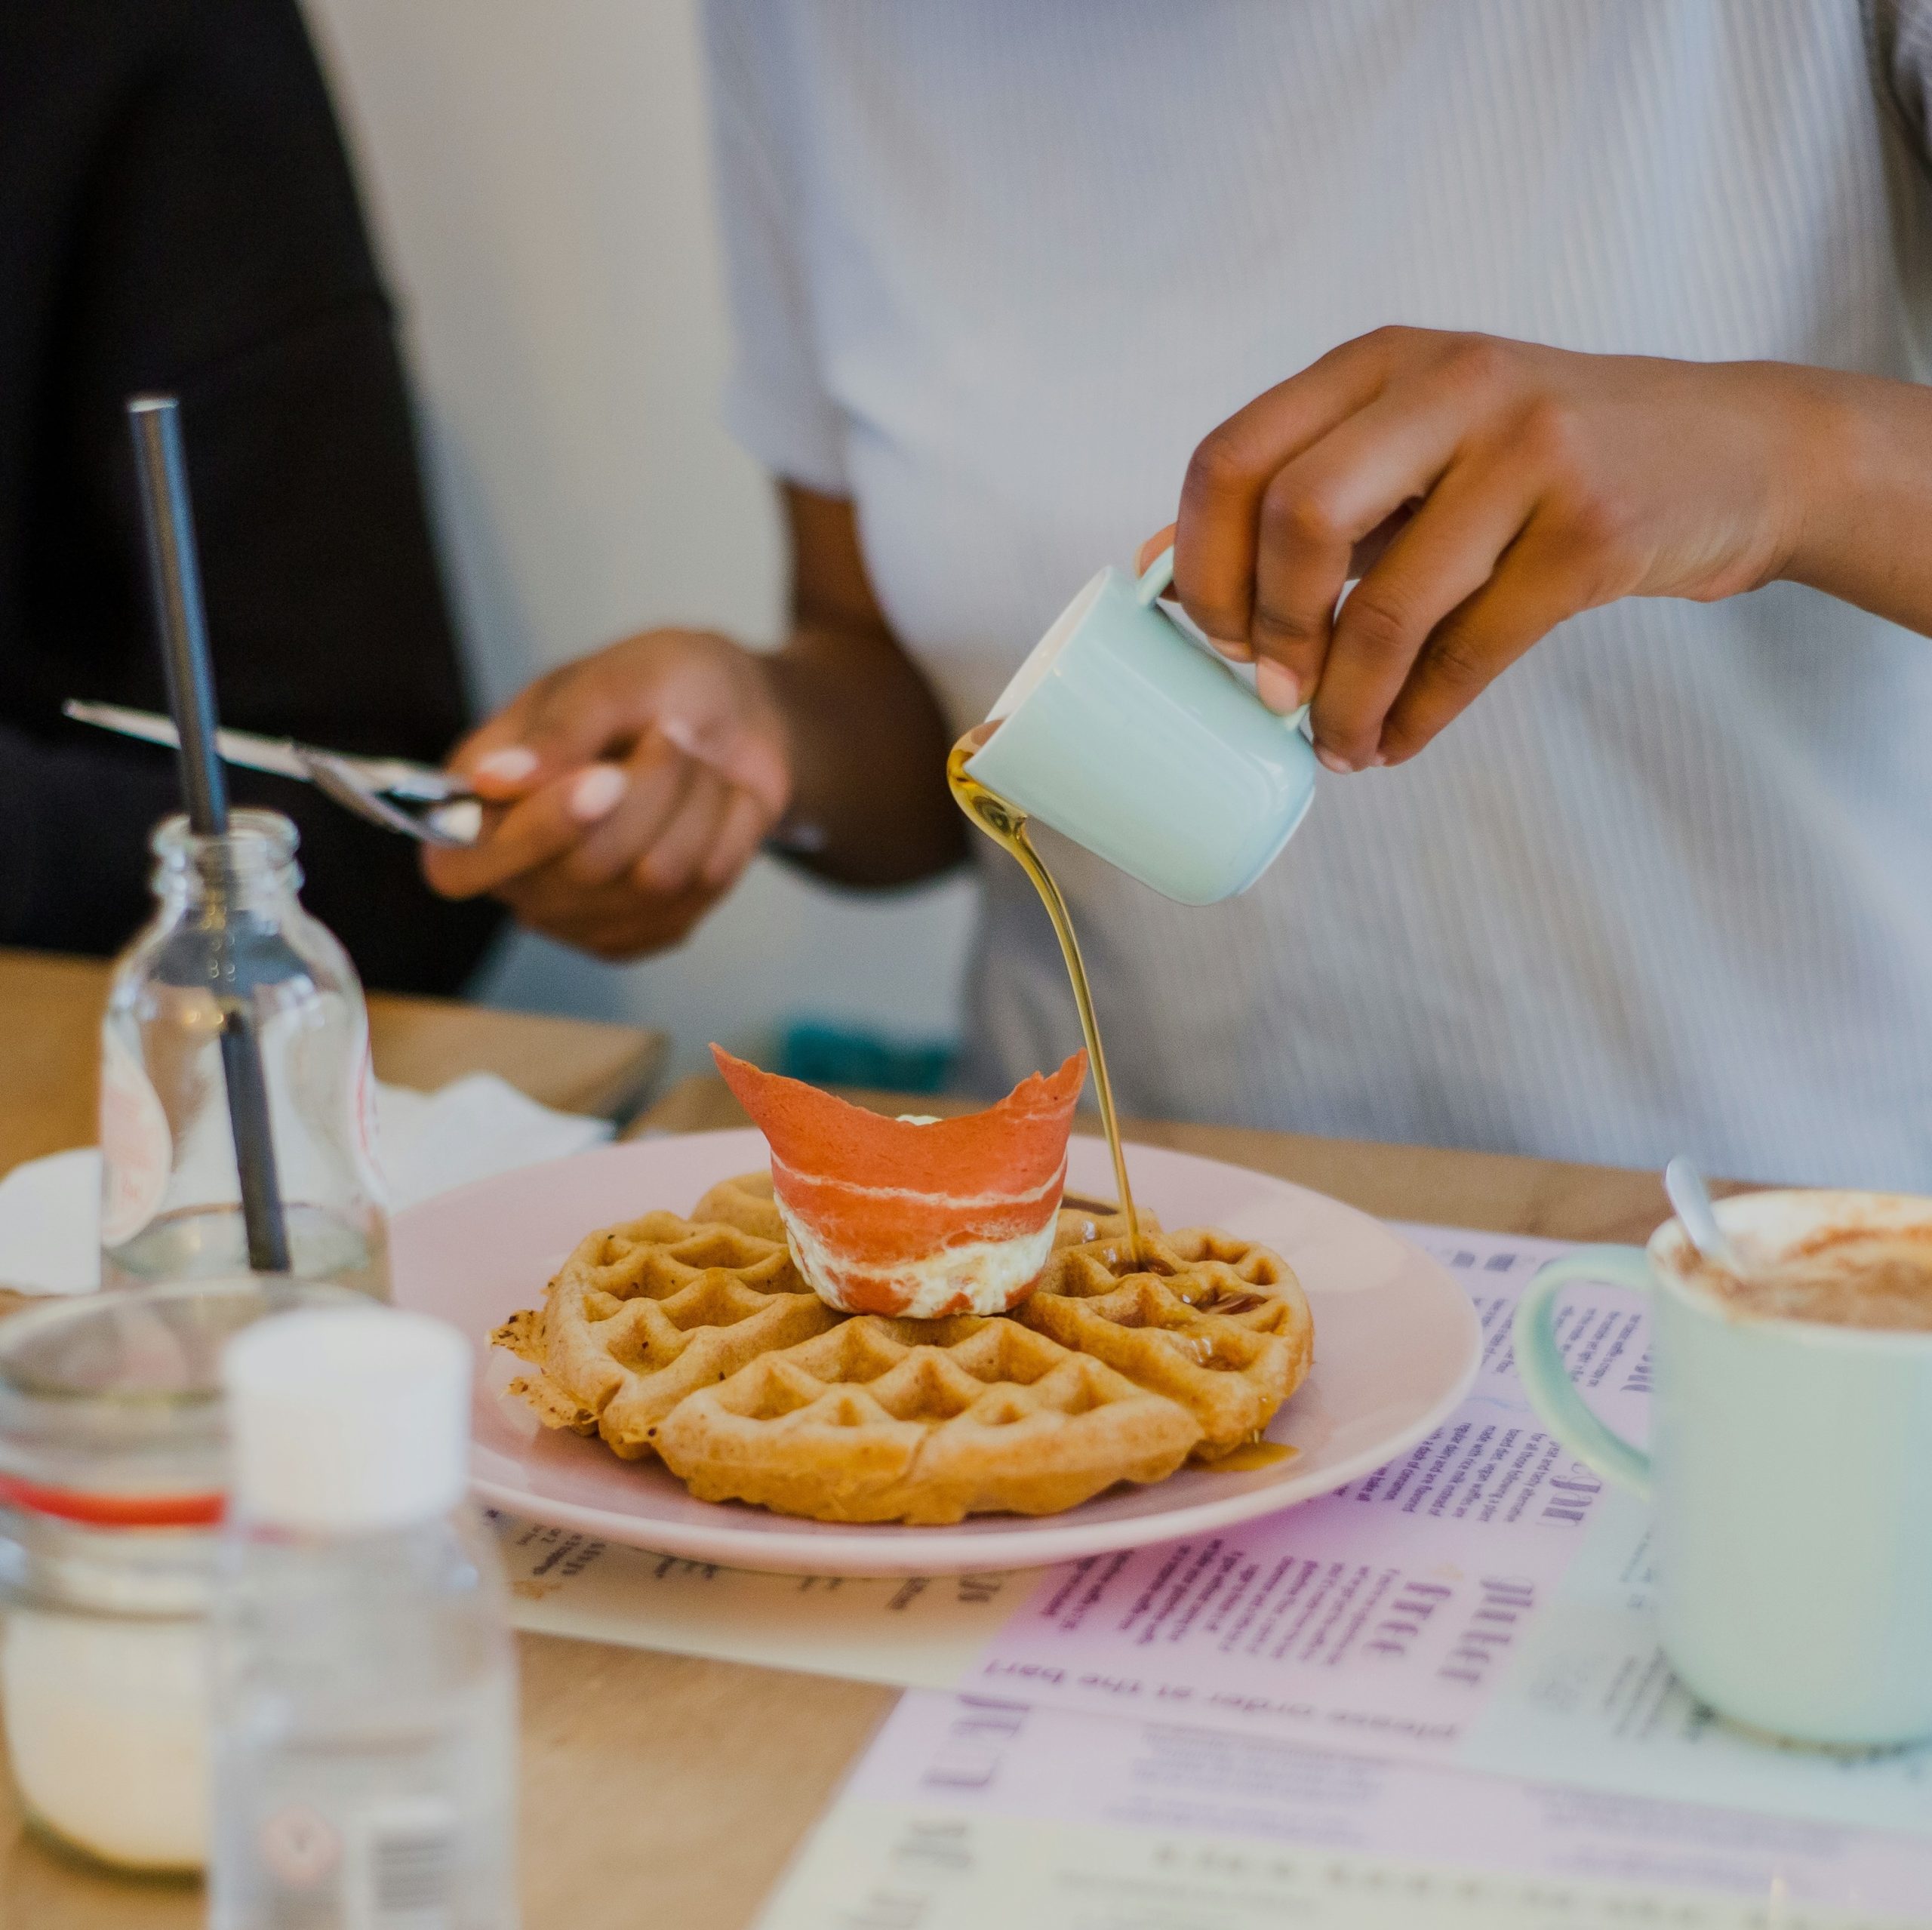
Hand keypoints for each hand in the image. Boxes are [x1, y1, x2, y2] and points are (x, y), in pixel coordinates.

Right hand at [421, 628, 790, 957]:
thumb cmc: (659, 685)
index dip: (536, 833)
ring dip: (696, 800)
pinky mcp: (651, 927)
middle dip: (651, 786)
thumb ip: (557, 730)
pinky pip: (704, 889)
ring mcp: (585, 910)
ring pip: (656, 880)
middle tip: (671, 731)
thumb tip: (491, 781)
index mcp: (476, 799)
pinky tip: (714, 799)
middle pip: (585, 869)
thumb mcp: (612, 679)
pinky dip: (728, 828)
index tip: (605, 779)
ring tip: (694, 760)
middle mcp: (518, 869)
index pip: (464, 863)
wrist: (736, 713)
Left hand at [1142, 327, 1826, 769]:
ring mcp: (1531, 450)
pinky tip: (1397, 741)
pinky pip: (1473, 652)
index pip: (1234, 458)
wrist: (1731, 452)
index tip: (1217, 639)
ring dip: (1347, 703)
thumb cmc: (1536, 462)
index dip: (1201, 567)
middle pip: (1298, 516)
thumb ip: (1298, 494)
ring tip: (1340, 746)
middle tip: (1274, 695)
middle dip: (1272, 630)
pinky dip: (1418, 717)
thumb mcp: (1411, 445)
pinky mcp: (1595, 529)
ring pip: (1392, 606)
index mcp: (1380, 362)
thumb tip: (1156, 567)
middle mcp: (1449, 385)